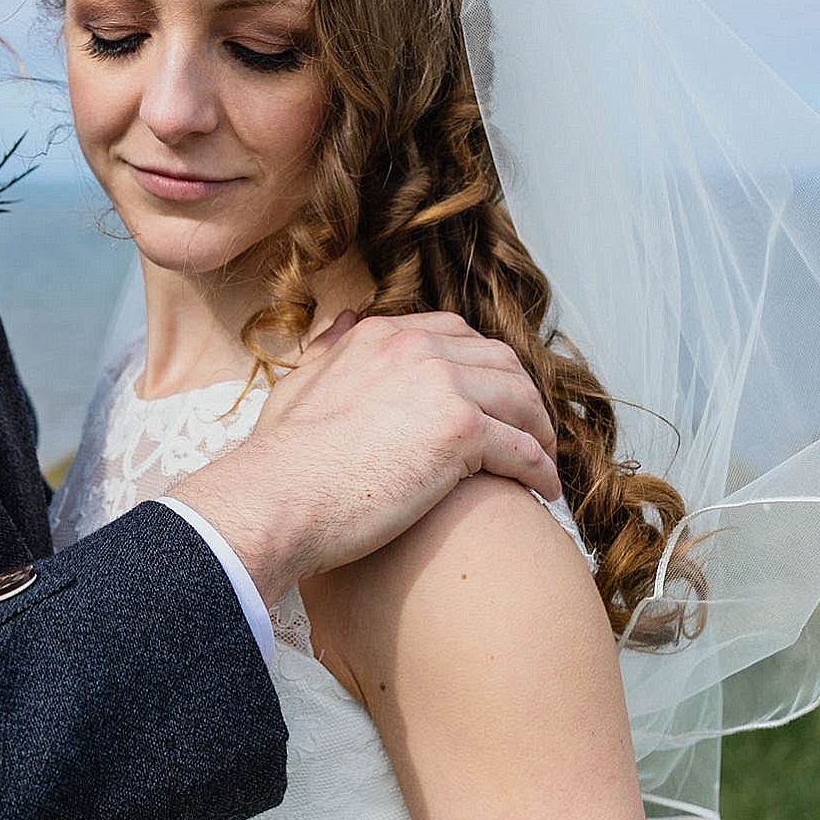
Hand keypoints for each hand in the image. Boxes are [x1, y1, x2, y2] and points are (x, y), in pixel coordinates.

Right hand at [167, 311, 559, 607]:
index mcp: (380, 336)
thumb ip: (328, 349)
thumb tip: (342, 320)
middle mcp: (416, 348)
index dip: (483, 367)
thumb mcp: (299, 383)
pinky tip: (542, 491)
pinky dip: (539, 469)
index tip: (492, 399)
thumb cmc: (279, 460)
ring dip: (539, 431)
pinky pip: (522, 448)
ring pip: (520, 399)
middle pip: (499, 360)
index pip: (455, 334)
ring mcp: (442, 385)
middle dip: (522, 395)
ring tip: (544, 463)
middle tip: (530, 432)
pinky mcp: (460, 431)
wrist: (275, 499)